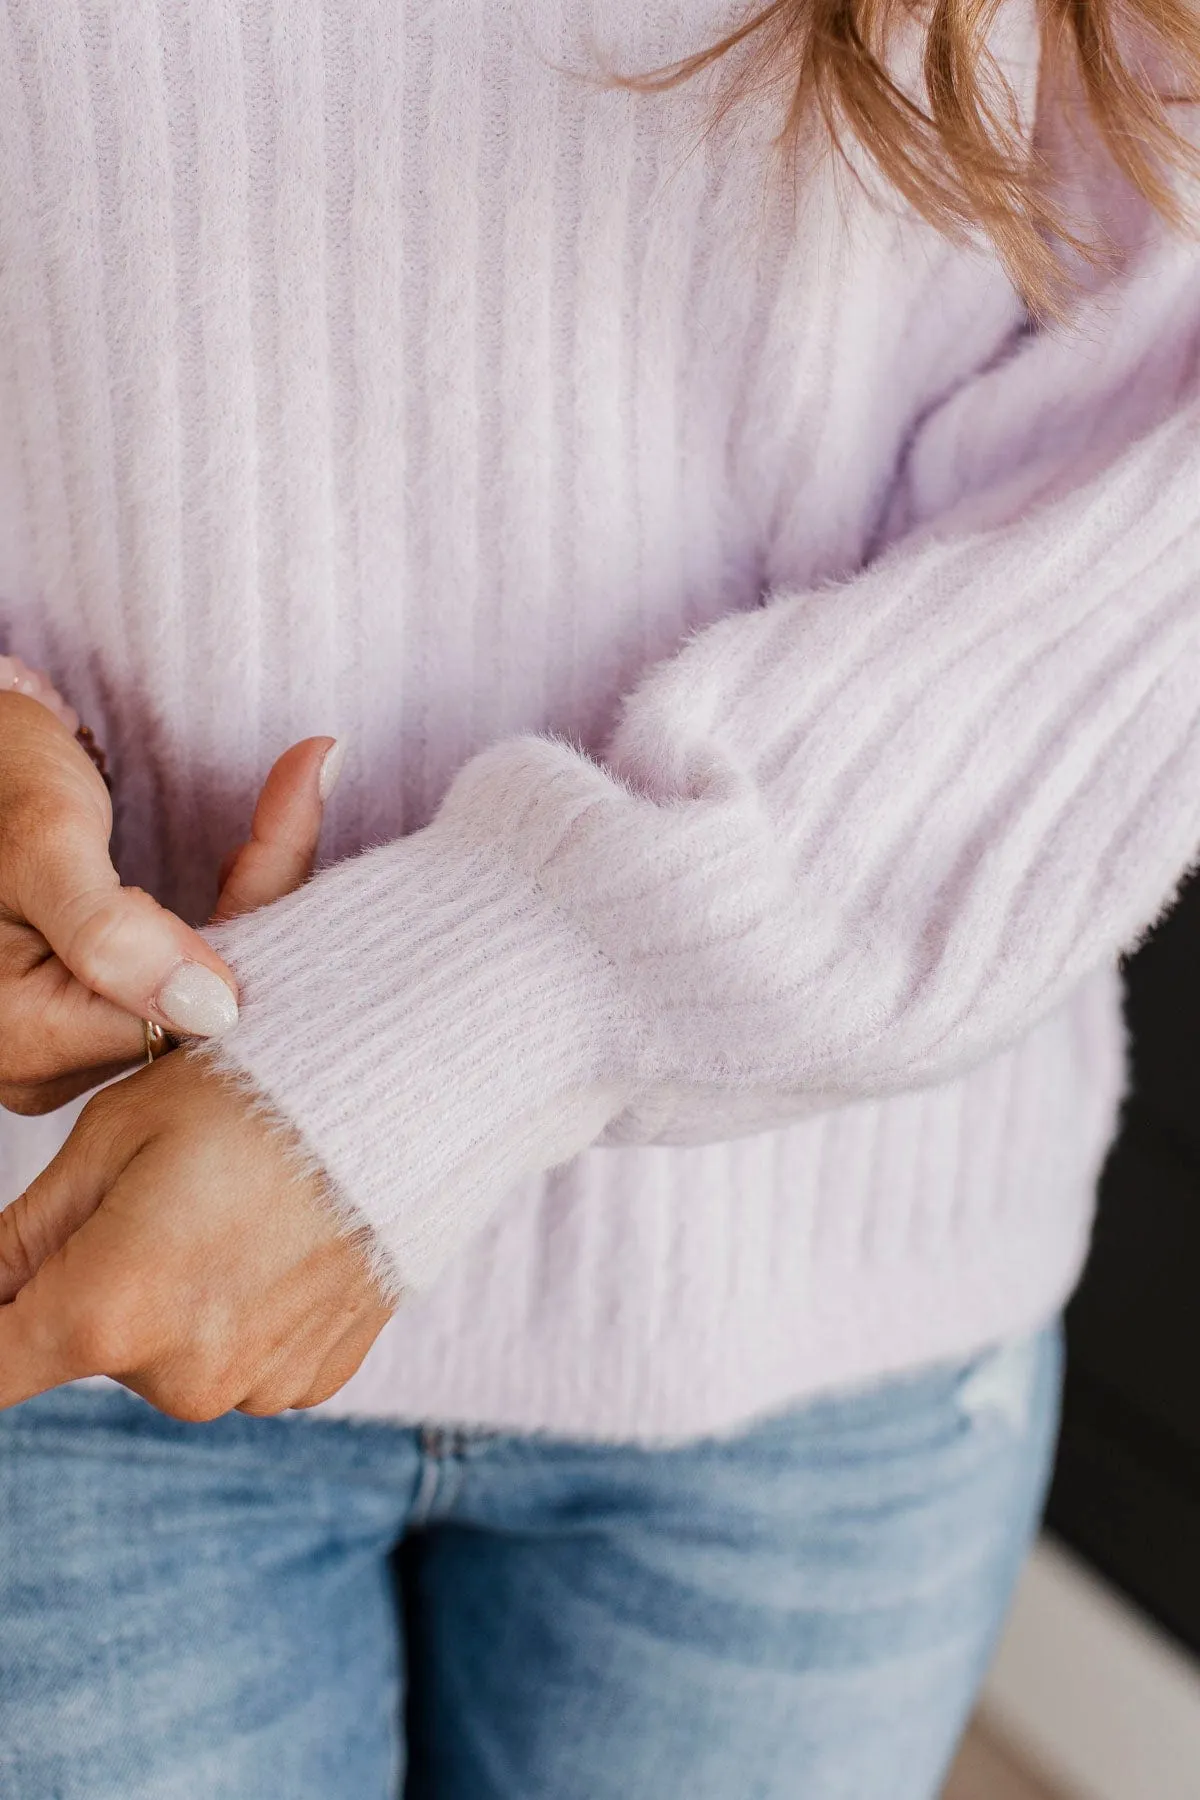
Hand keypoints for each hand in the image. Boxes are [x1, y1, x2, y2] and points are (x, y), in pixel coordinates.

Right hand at [0, 690, 238, 1113]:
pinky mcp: (88, 1018)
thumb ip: (111, 927)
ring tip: (278, 812)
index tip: (280, 835)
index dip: (242, 938)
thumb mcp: (45, 839)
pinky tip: (236, 865)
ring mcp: (65, 1049)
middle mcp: (42, 1067)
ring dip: (246, 916)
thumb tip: (213, 1009)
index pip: (183, 1018)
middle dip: (258, 919)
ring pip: (200, 1000)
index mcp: (22, 1040)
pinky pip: (181, 988)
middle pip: (198, 1016)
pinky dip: (223, 924)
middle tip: (296, 798)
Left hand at [0, 731, 388, 1417]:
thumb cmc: (259, 1089)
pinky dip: (242, 1308)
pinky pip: (241, 1358)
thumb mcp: (116, 1134)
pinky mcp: (313, 1379)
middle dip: (96, 1278)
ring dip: (175, 1295)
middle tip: (156, 1185)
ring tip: (231, 1201)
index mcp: (111, 1309)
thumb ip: (25, 1235)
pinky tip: (280, 1234)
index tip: (10, 1281)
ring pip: (169, 1352)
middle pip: (87, 1348)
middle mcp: (182, 1376)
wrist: (425, 1093)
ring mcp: (256, 1385)